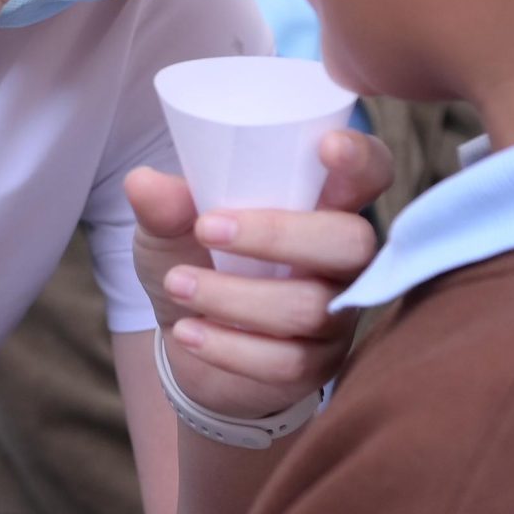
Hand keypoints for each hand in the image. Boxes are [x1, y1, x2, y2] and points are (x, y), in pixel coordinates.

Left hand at [124, 130, 391, 421]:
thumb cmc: (198, 259)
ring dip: (234, 297)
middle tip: (207, 229)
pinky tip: (187, 332)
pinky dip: (228, 347)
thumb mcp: (172, 227)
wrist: (189, 335)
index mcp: (326, 205)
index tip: (326, 147)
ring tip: (177, 284)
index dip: (361, 159)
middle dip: (279, 235)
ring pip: (309, 308)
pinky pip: (285, 361)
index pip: (370, 173)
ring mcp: (336, 315)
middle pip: (353, 243)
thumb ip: (166, 205)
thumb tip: (143, 183)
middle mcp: (345, 259)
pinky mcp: (317, 366)